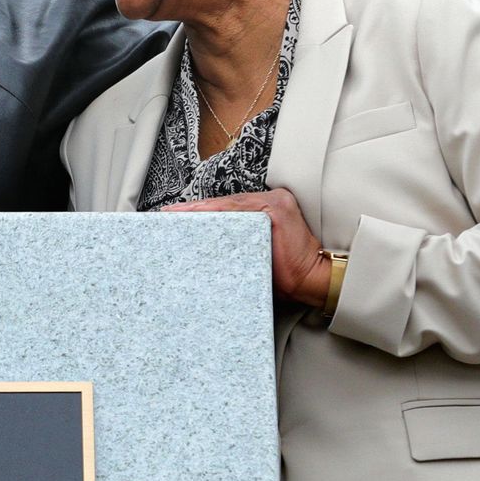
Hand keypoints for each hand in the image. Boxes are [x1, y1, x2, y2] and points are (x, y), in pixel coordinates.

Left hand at [161, 188, 329, 307]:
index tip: (174, 215)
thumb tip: (203, 248)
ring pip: (227, 204)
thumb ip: (236, 243)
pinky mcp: (276, 208)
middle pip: (224, 204)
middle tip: (167, 214)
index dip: (200, 211)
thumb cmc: (285, 272)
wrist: (312, 280)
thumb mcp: (255, 254)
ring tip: (175, 214)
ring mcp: (274, 202)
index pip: (226, 208)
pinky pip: (238, 209)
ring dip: (200, 210)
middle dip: (194, 209)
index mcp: (265, 210)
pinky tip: (196, 214)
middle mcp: (270, 200)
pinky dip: (216, 211)